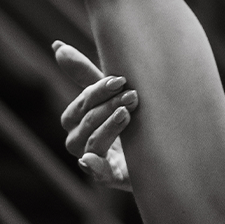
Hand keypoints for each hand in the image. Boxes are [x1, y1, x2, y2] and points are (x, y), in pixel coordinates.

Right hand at [52, 42, 135, 188]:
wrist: (168, 150)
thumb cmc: (133, 118)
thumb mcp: (114, 94)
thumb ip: (87, 75)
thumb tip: (56, 45)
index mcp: (81, 122)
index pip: (80, 105)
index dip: (96, 92)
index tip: (120, 79)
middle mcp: (84, 142)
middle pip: (84, 123)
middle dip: (106, 107)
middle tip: (132, 95)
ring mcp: (98, 161)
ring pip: (90, 145)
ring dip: (107, 127)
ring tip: (128, 113)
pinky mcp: (113, 178)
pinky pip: (98, 175)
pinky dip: (92, 167)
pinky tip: (90, 158)